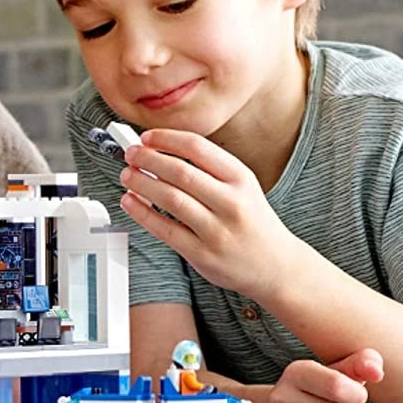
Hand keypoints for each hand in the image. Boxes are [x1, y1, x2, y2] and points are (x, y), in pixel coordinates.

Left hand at [118, 129, 297, 300]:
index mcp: (241, 179)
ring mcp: (217, 230)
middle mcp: (231, 203)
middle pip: (180, 172)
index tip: (147, 137)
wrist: (274, 265)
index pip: (198, 148)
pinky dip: (142, 213)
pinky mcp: (202, 254)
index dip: (166, 139)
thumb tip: (162, 150)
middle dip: (148, 159)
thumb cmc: (252, 221)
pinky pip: (164, 229)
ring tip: (127, 175)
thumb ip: (210, 169)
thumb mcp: (243, 186)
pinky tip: (130, 202)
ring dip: (141, 183)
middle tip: (131, 154)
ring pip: (170, 199)